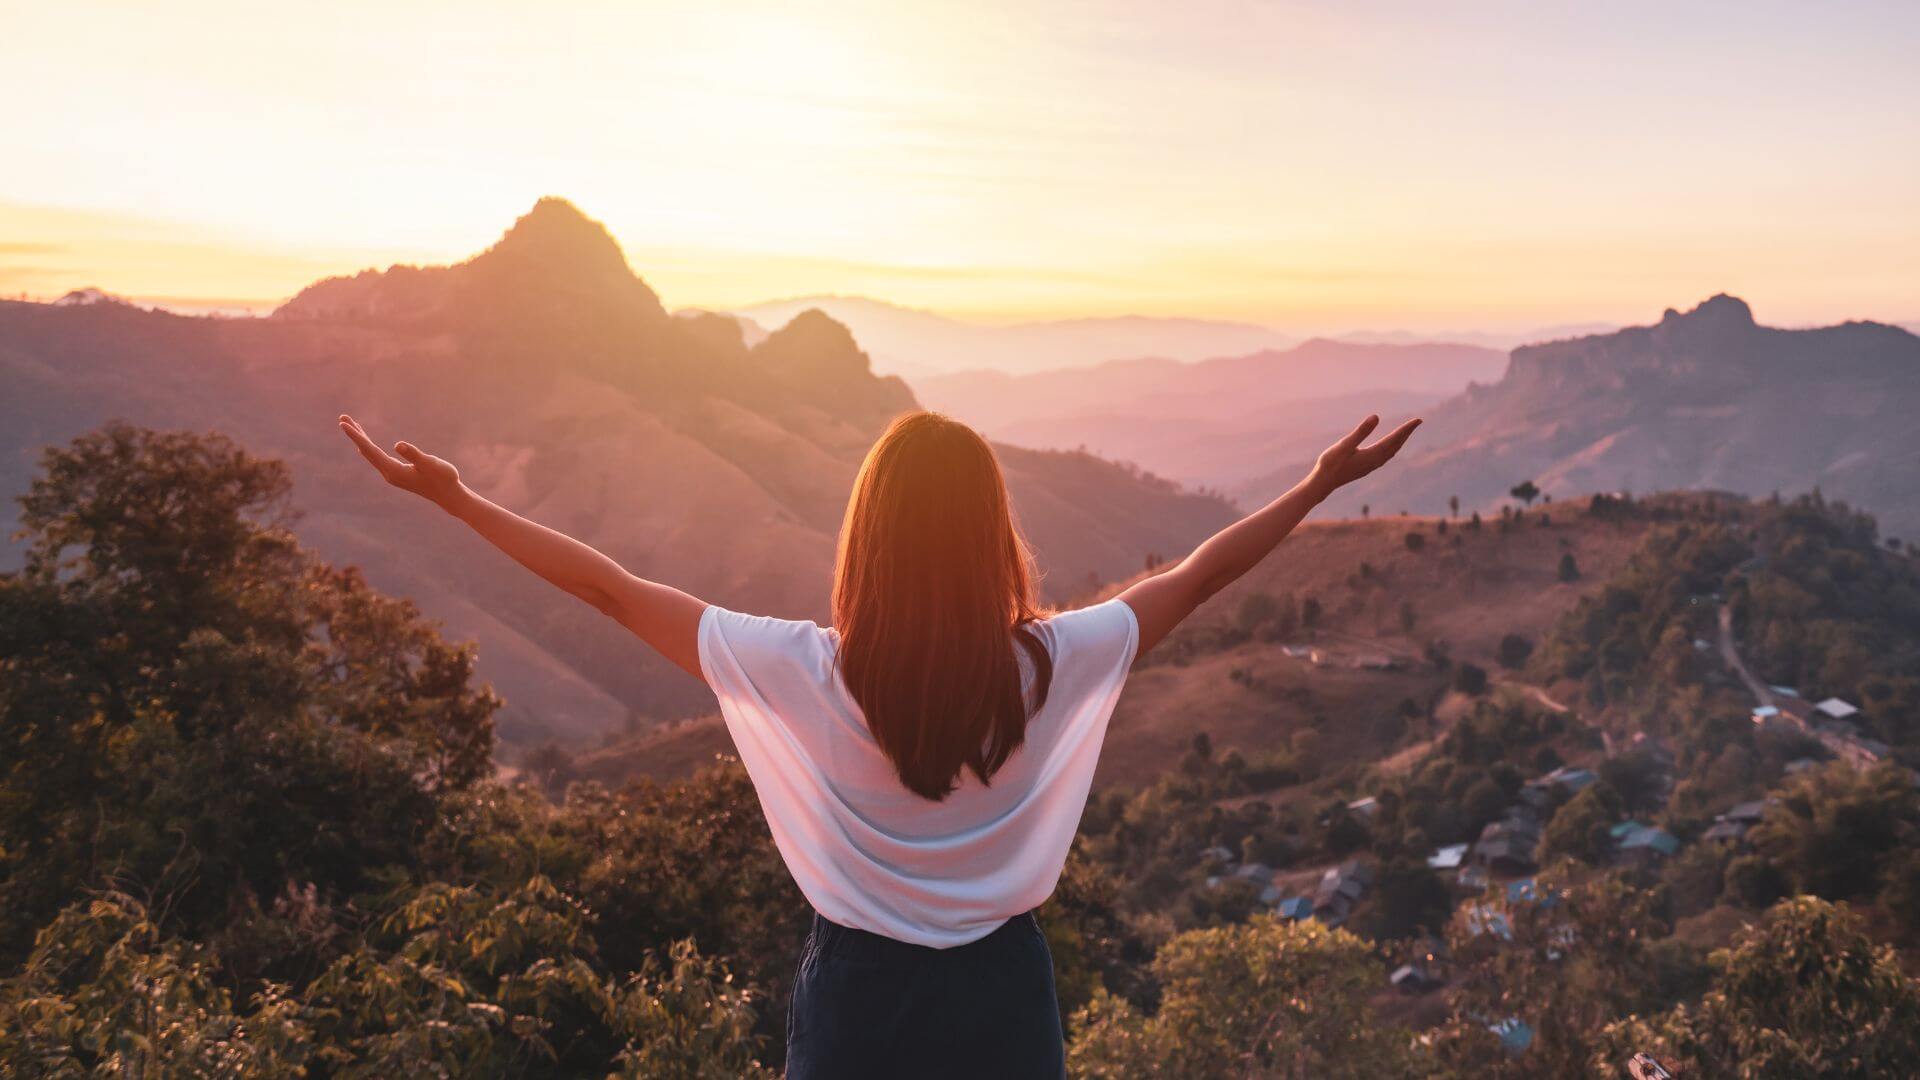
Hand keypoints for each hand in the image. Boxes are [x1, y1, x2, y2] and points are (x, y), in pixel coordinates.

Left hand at [338, 414, 464, 507]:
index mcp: (393, 470)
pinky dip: (370, 447)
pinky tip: (367, 443)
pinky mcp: (398, 474)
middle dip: (355, 434)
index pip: (370, 450)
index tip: (343, 423)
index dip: (356, 436)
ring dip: (361, 439)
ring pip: (371, 454)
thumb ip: (414, 454)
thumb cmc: (443, 478)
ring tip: (352, 426)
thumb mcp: (430, 463)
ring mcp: (392, 474)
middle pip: (366, 451)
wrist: (449, 495)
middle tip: (342, 418)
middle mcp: (389, 473)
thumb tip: (398, 445)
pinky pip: (378, 457)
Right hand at [1310, 414, 1420, 495]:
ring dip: (1399, 442)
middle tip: (1417, 422)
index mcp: (1372, 455)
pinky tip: (1388, 449)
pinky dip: (1390, 449)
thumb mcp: (1345, 444)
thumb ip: (1361, 431)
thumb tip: (1376, 417)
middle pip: (1396, 445)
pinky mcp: (1364, 468)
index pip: (1394, 439)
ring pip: (1391, 452)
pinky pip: (1384, 457)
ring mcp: (1370, 466)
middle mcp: (1375, 462)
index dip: (1406, 429)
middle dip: (1406, 433)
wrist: (1323, 483)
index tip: (1418, 420)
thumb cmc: (1331, 463)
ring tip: (1406, 433)